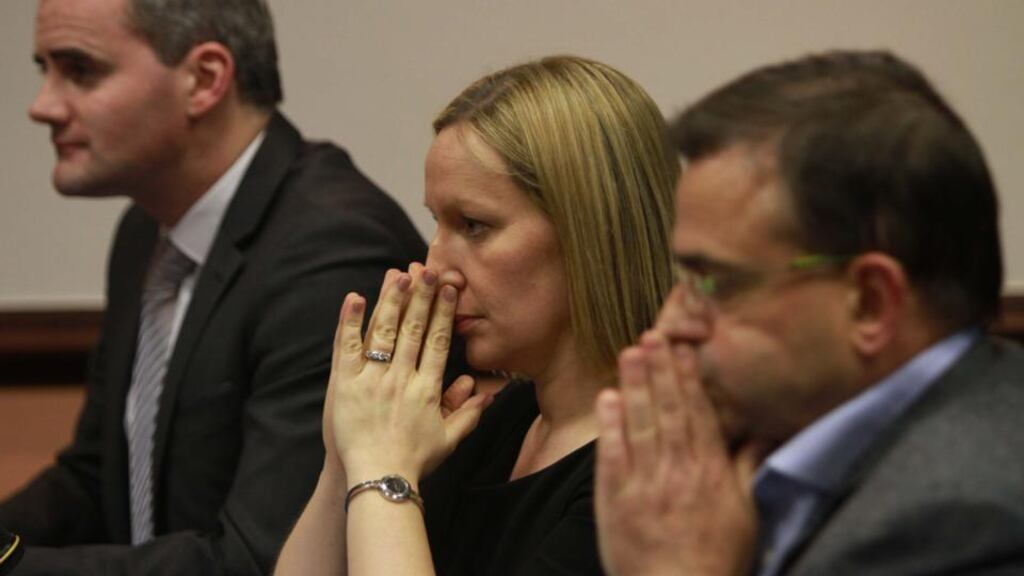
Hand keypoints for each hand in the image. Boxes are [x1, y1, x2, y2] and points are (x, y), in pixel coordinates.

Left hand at [326, 266, 490, 488]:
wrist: (378, 479)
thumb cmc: (414, 461)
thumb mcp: (449, 440)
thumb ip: (469, 414)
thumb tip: (487, 391)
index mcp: (427, 389)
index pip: (439, 342)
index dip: (445, 313)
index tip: (451, 289)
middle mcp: (402, 379)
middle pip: (413, 329)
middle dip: (422, 297)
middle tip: (430, 270)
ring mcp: (373, 380)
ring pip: (384, 331)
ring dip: (392, 300)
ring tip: (399, 274)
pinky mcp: (346, 385)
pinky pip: (348, 348)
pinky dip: (350, 322)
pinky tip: (355, 297)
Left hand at [595, 331, 761, 575]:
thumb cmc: (717, 558)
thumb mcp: (746, 513)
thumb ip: (748, 468)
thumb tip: (761, 431)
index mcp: (710, 470)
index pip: (697, 413)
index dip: (688, 378)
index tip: (682, 349)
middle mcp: (677, 469)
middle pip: (668, 409)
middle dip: (660, 370)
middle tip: (652, 335)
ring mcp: (644, 482)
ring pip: (640, 423)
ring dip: (635, 385)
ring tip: (630, 353)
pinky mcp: (615, 498)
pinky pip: (612, 454)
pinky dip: (610, 424)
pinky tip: (608, 397)